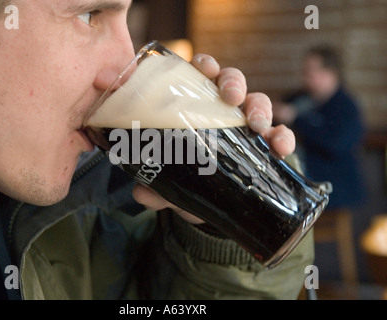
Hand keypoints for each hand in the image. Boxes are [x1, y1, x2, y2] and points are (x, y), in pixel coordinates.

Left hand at [132, 54, 296, 223]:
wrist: (211, 204)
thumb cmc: (189, 179)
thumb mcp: (171, 184)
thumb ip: (156, 188)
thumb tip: (142, 193)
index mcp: (197, 107)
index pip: (201, 76)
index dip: (205, 66)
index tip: (204, 69)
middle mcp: (223, 111)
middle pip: (232, 83)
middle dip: (234, 83)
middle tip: (231, 97)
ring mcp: (246, 126)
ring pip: (259, 103)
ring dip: (261, 108)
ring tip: (258, 124)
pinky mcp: (265, 146)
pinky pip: (279, 134)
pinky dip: (283, 138)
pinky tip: (281, 148)